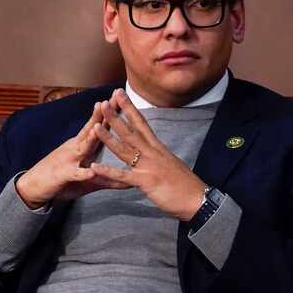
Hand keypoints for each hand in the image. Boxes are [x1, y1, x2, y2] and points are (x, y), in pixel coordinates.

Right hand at [15, 98, 130, 208]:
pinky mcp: (62, 175)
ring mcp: (69, 160)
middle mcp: (76, 148)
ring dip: (91, 138)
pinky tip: (91, 171)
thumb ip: (108, 179)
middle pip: (92, 130)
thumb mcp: (88, 179)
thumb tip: (128, 182)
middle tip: (113, 101)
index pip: (99, 127)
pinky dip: (82, 172)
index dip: (111, 114)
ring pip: (82, 147)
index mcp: (83, 146)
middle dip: (103, 116)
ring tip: (101, 128)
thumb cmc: (63, 179)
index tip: (122, 99)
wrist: (34, 186)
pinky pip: (74, 173)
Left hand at [90, 89, 206, 220]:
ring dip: (109, 138)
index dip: (130, 108)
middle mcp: (152, 153)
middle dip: (116, 117)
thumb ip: (158, 157)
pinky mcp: (146, 182)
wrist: (197, 198)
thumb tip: (152, 152)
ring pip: (125, 149)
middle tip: (104, 103)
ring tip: (95, 126)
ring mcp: (148, 166)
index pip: (142, 124)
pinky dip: (108, 171)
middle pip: (131, 132)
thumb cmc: (185, 184)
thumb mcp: (170, 164)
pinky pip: (123, 176)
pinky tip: (95, 166)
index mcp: (158, 148)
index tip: (119, 95)